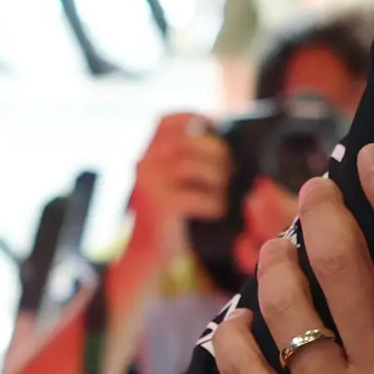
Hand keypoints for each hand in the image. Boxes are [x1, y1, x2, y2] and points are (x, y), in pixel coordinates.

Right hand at [122, 111, 228, 282]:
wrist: (145, 256)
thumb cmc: (166, 220)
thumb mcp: (168, 184)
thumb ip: (183, 162)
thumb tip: (221, 144)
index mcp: (146, 155)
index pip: (166, 121)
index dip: (192, 117)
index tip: (214, 125)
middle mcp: (143, 164)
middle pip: (188, 142)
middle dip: (216, 153)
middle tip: (230, 169)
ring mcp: (150, 184)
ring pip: (195, 167)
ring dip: (218, 179)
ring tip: (224, 192)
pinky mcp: (161, 206)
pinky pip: (199, 196)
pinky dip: (214, 203)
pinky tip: (217, 211)